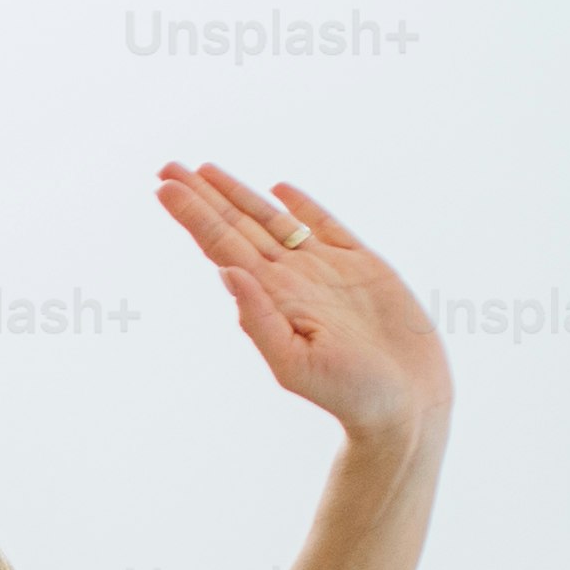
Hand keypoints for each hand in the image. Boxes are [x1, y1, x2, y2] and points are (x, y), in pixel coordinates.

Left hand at [155, 164, 449, 446]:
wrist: (405, 403)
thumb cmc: (350, 394)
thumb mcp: (295, 364)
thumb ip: (259, 320)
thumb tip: (226, 273)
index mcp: (271, 298)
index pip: (222, 247)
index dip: (194, 216)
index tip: (163, 187)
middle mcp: (291, 279)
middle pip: (238, 226)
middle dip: (203, 197)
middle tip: (166, 167)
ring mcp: (325, 270)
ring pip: (273, 221)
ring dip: (240, 195)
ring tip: (206, 170)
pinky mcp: (362, 266)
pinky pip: (327, 227)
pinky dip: (303, 207)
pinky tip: (279, 189)